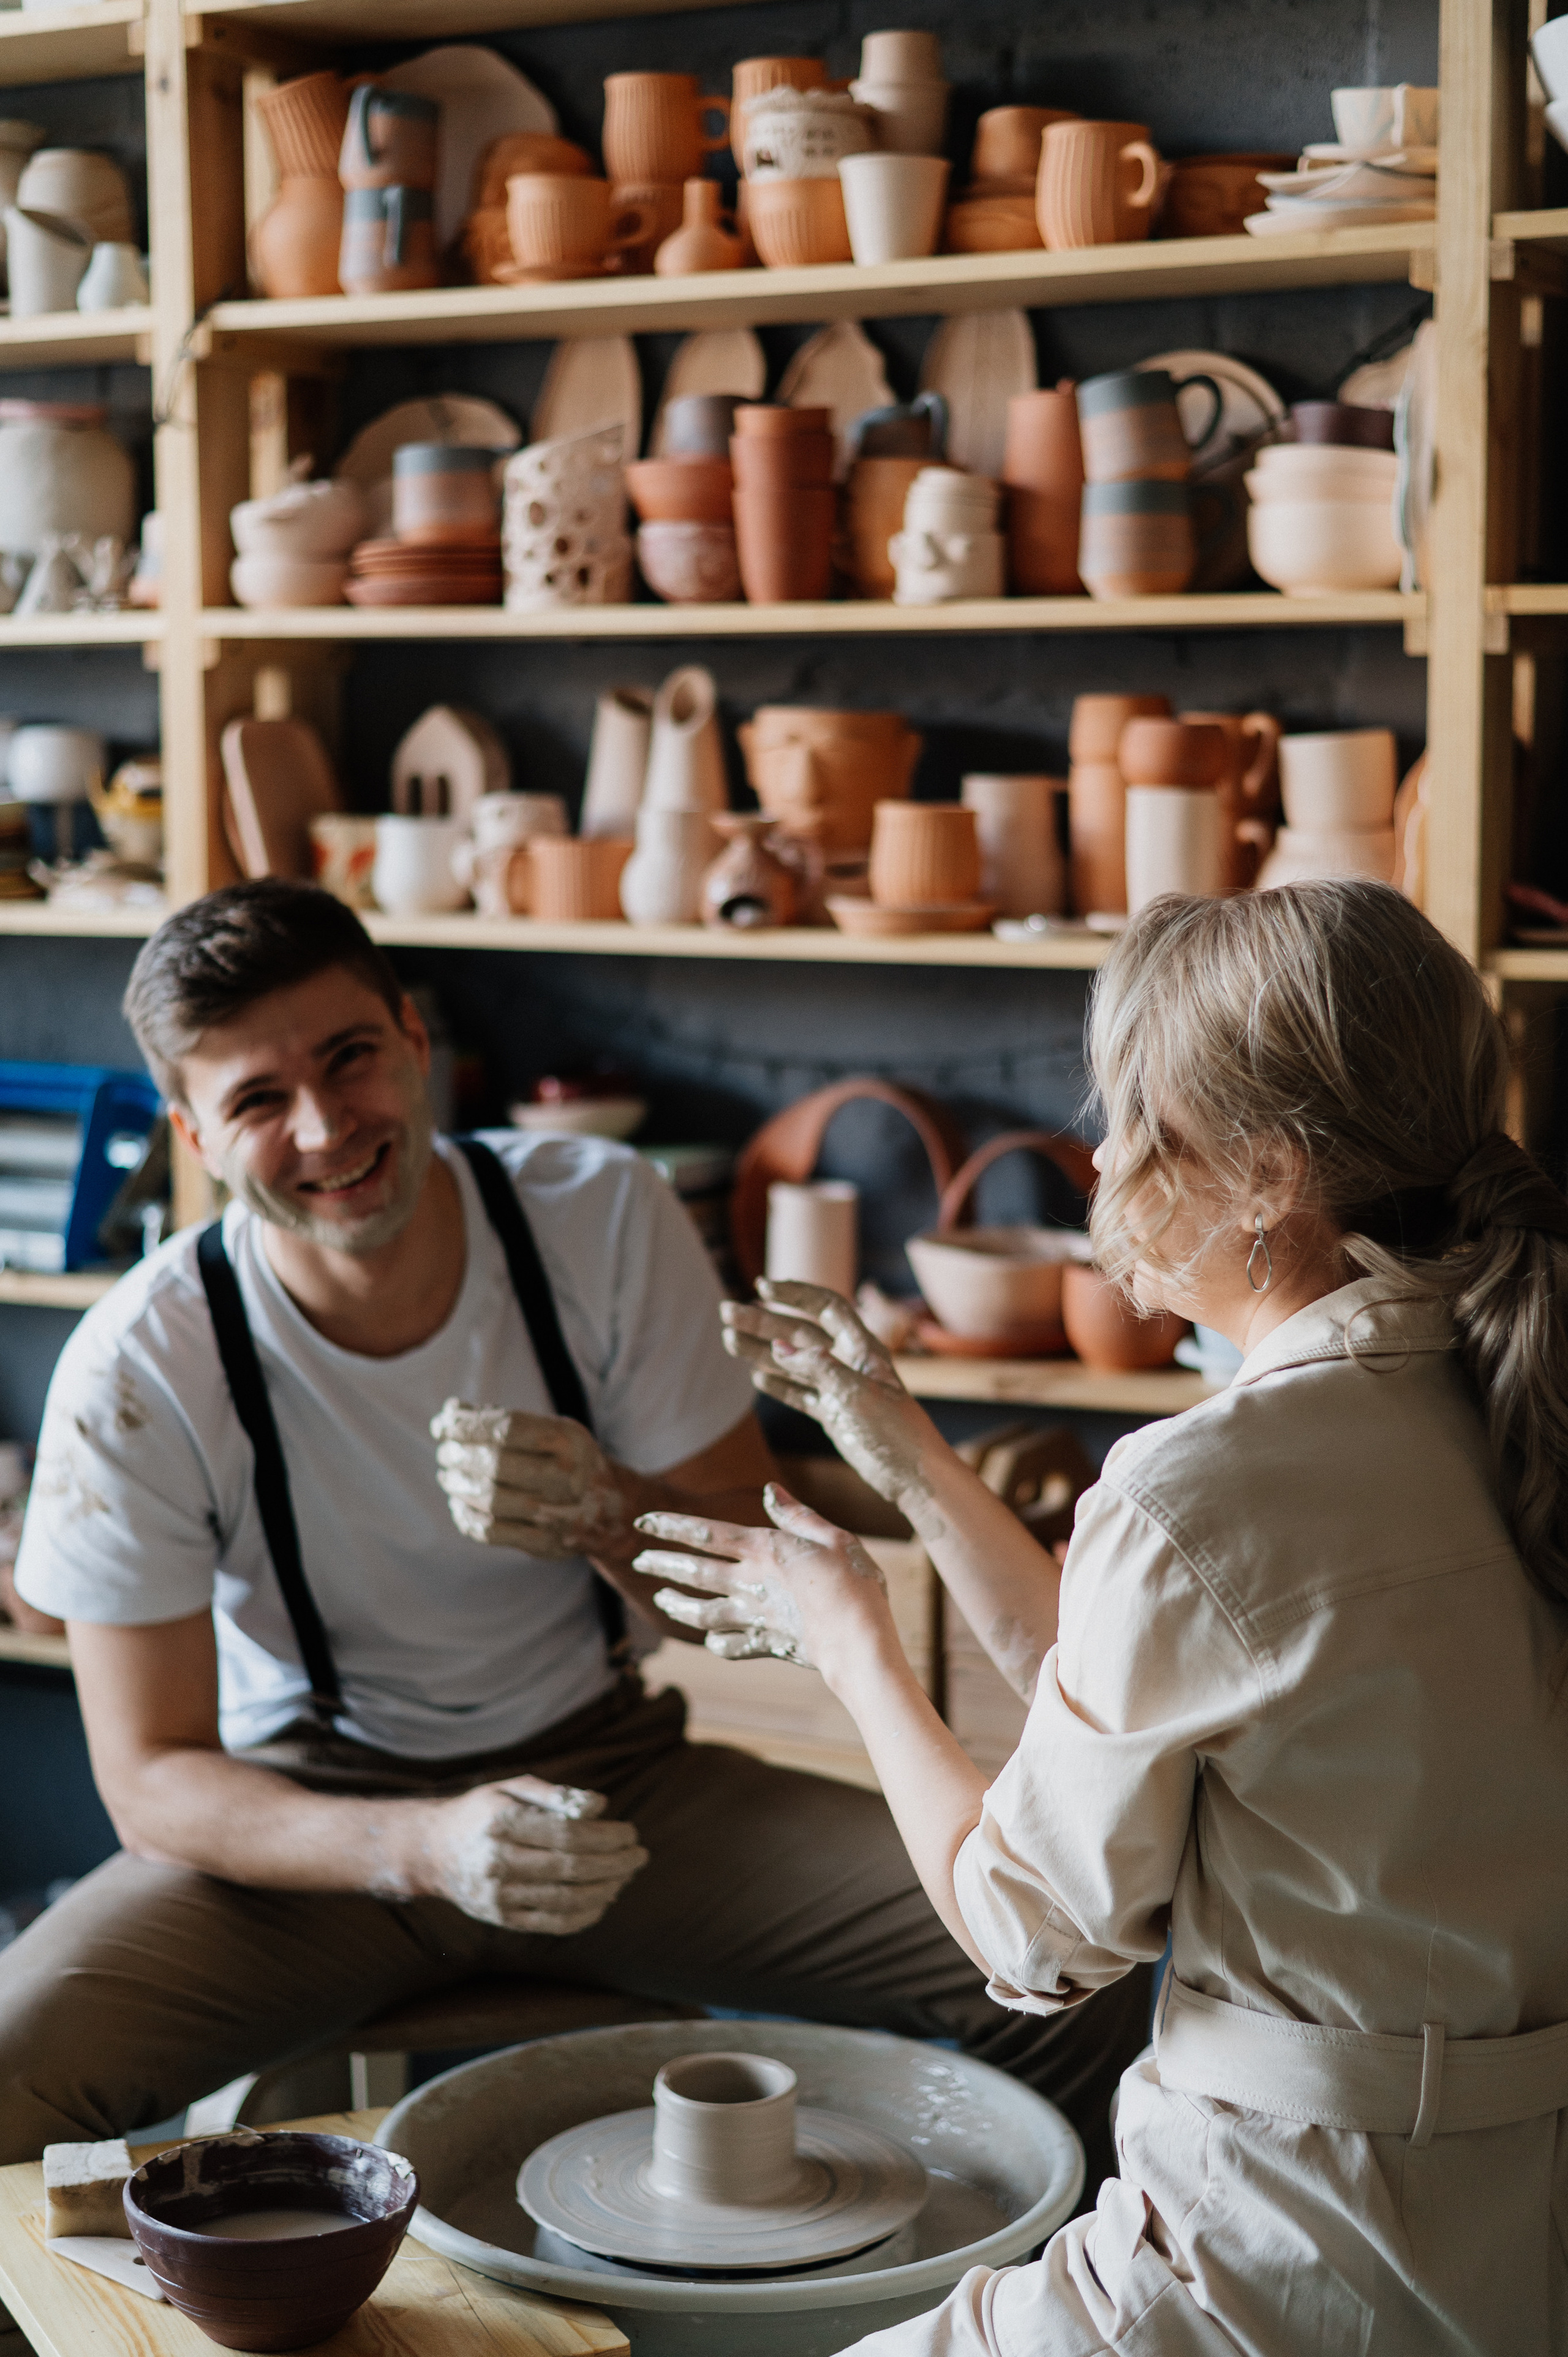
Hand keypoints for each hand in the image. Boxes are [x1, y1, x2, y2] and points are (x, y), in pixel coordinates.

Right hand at [419, 1773, 647, 1934]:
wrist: (433, 1851)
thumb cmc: (483, 1811)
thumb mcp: (512, 1787)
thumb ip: (556, 1795)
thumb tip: (599, 1806)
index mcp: (503, 1823)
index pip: (569, 1835)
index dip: (607, 1837)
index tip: (631, 1832)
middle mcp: (499, 1862)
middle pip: (573, 1869)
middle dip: (615, 1863)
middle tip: (639, 1856)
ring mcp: (499, 1896)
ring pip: (567, 1900)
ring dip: (606, 1890)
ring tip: (626, 1876)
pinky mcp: (502, 1919)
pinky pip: (554, 1923)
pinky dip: (586, 1915)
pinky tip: (604, 1899)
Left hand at [432, 1399, 629, 1560]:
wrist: (609, 1508)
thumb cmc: (564, 1459)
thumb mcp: (546, 1429)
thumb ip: (499, 1419)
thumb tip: (449, 1412)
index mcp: (568, 1441)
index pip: (505, 1428)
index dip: (466, 1425)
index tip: (441, 1424)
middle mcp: (567, 1477)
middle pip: (495, 1464)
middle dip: (458, 1455)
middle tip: (444, 1452)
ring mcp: (558, 1514)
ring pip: (490, 1500)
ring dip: (458, 1485)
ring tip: (447, 1475)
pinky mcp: (544, 1544)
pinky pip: (491, 1532)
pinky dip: (465, 1517)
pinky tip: (458, 1503)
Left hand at [632, 1483, 890, 1681]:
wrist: (859, 1642)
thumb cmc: (854, 1584)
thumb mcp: (833, 1537)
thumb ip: (798, 1516)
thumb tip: (770, 1489)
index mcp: (765, 1550)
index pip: (706, 1533)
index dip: (671, 1526)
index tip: (642, 1523)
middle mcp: (752, 1583)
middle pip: (696, 1571)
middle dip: (663, 1564)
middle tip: (639, 1561)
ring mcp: (756, 1617)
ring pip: (702, 1611)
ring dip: (677, 1605)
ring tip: (660, 1599)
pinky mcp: (767, 1645)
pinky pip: (732, 1645)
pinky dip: (717, 1641)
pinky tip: (710, 1639)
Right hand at [720, 1283, 945, 1523]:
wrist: (914, 1477)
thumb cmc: (895, 1432)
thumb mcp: (857, 1395)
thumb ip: (818, 1369)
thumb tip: (777, 1349)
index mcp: (863, 1348)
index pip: (826, 1307)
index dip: (795, 1294)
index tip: (762, 1287)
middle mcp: (850, 1363)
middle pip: (800, 1334)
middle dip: (764, 1322)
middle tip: (727, 1313)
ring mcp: (840, 1389)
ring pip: (794, 1364)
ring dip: (762, 1351)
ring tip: (729, 1341)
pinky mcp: (835, 1415)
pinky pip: (802, 1395)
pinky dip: (780, 1385)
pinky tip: (757, 1378)